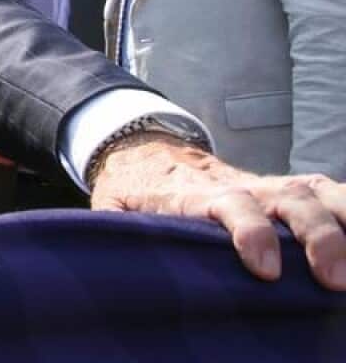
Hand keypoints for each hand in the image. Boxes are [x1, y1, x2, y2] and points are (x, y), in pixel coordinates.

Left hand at [90, 132, 345, 290]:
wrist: (144, 148)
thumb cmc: (130, 189)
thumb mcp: (112, 209)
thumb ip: (116, 231)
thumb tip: (105, 257)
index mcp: (194, 193)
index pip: (229, 205)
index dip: (250, 233)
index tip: (265, 270)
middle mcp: (239, 185)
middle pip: (285, 198)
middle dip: (316, 235)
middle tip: (333, 278)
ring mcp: (265, 186)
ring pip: (313, 191)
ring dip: (344, 220)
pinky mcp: (283, 190)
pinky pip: (325, 192)